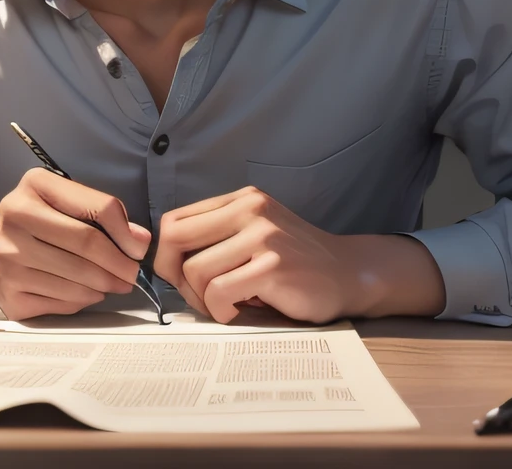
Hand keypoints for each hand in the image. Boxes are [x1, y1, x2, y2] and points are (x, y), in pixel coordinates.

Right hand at [0, 168, 152, 319]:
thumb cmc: (41, 224)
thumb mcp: (67, 202)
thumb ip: (103, 213)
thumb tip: (139, 241)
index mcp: (35, 185)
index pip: (97, 207)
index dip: (126, 231)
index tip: (140, 248)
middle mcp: (15, 218)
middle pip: (86, 244)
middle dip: (119, 264)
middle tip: (133, 274)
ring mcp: (8, 259)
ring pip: (77, 279)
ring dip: (105, 285)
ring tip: (114, 283)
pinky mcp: (9, 294)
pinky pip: (62, 302)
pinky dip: (83, 300)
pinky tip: (87, 292)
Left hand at [153, 186, 443, 323]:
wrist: (349, 274)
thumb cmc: (295, 263)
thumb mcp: (255, 235)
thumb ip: (217, 237)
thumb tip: (163, 260)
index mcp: (242, 200)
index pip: (174, 221)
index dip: (165, 255)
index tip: (179, 277)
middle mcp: (251, 210)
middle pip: (174, 241)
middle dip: (175, 277)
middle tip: (197, 296)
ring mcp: (263, 236)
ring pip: (195, 272)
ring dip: (203, 299)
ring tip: (228, 304)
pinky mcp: (273, 266)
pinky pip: (219, 293)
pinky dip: (222, 311)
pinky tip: (242, 311)